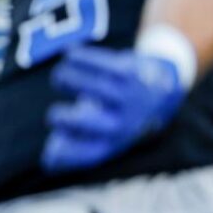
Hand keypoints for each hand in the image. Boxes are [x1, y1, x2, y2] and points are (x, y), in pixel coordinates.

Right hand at [42, 45, 186, 172]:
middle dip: (67, 120)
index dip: (68, 156)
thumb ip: (78, 141)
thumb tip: (50, 158)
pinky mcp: (133, 74)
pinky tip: (71, 54)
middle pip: (92, 123)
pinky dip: (85, 58)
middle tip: (53, 115)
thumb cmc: (120, 114)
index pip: (91, 154)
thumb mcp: (105, 132)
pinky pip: (105, 64)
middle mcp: (125, 123)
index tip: (49, 155)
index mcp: (116, 142)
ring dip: (72, 79)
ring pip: (97, 87)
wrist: (164, 89)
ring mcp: (131, 98)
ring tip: (59, 76)